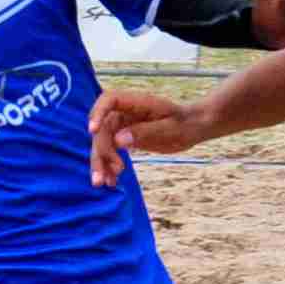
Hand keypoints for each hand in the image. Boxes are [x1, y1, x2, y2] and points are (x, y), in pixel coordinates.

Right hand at [90, 87, 207, 184]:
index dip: (98, 113)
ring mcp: (123, 125)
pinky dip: (109, 166)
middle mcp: (125, 112)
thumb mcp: (170, 128)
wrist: (192, 127)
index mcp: (137, 102)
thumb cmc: (184, 123)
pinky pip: (111, 151)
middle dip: (101, 151)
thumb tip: (119, 140)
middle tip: (108, 174)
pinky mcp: (125, 138)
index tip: (92, 131)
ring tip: (104, 183)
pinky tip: (111, 181)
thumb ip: (145, 132)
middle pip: (102, 129)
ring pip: (103, 143)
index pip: (109, 100)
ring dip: (101, 163)